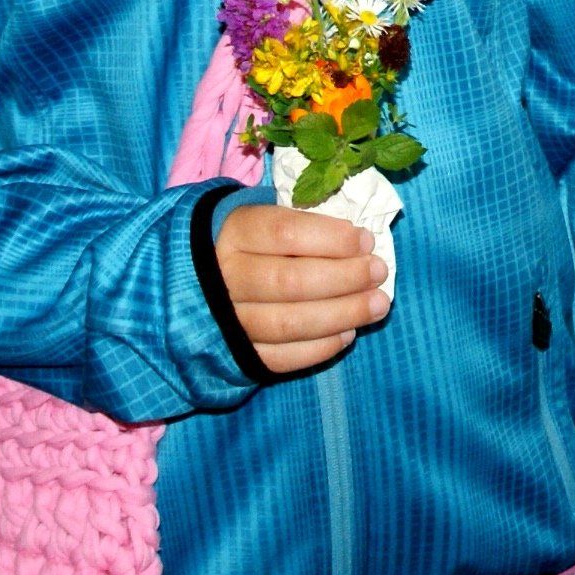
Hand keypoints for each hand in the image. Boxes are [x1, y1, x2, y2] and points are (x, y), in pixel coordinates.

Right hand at [216, 202, 389, 374]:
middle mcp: (225, 277)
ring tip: (378, 305)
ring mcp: (228, 320)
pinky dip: (319, 348)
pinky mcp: (236, 354)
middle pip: (290, 281)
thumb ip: (304, 225)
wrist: (196, 282)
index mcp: (234, 233)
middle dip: (344, 278)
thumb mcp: (264, 217)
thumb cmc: (249, 241)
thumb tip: (359, 241)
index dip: (332, 238)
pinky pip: (281, 357)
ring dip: (341, 315)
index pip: (285, 233)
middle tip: (379, 272)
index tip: (366, 240)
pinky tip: (348, 334)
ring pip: (288, 323)